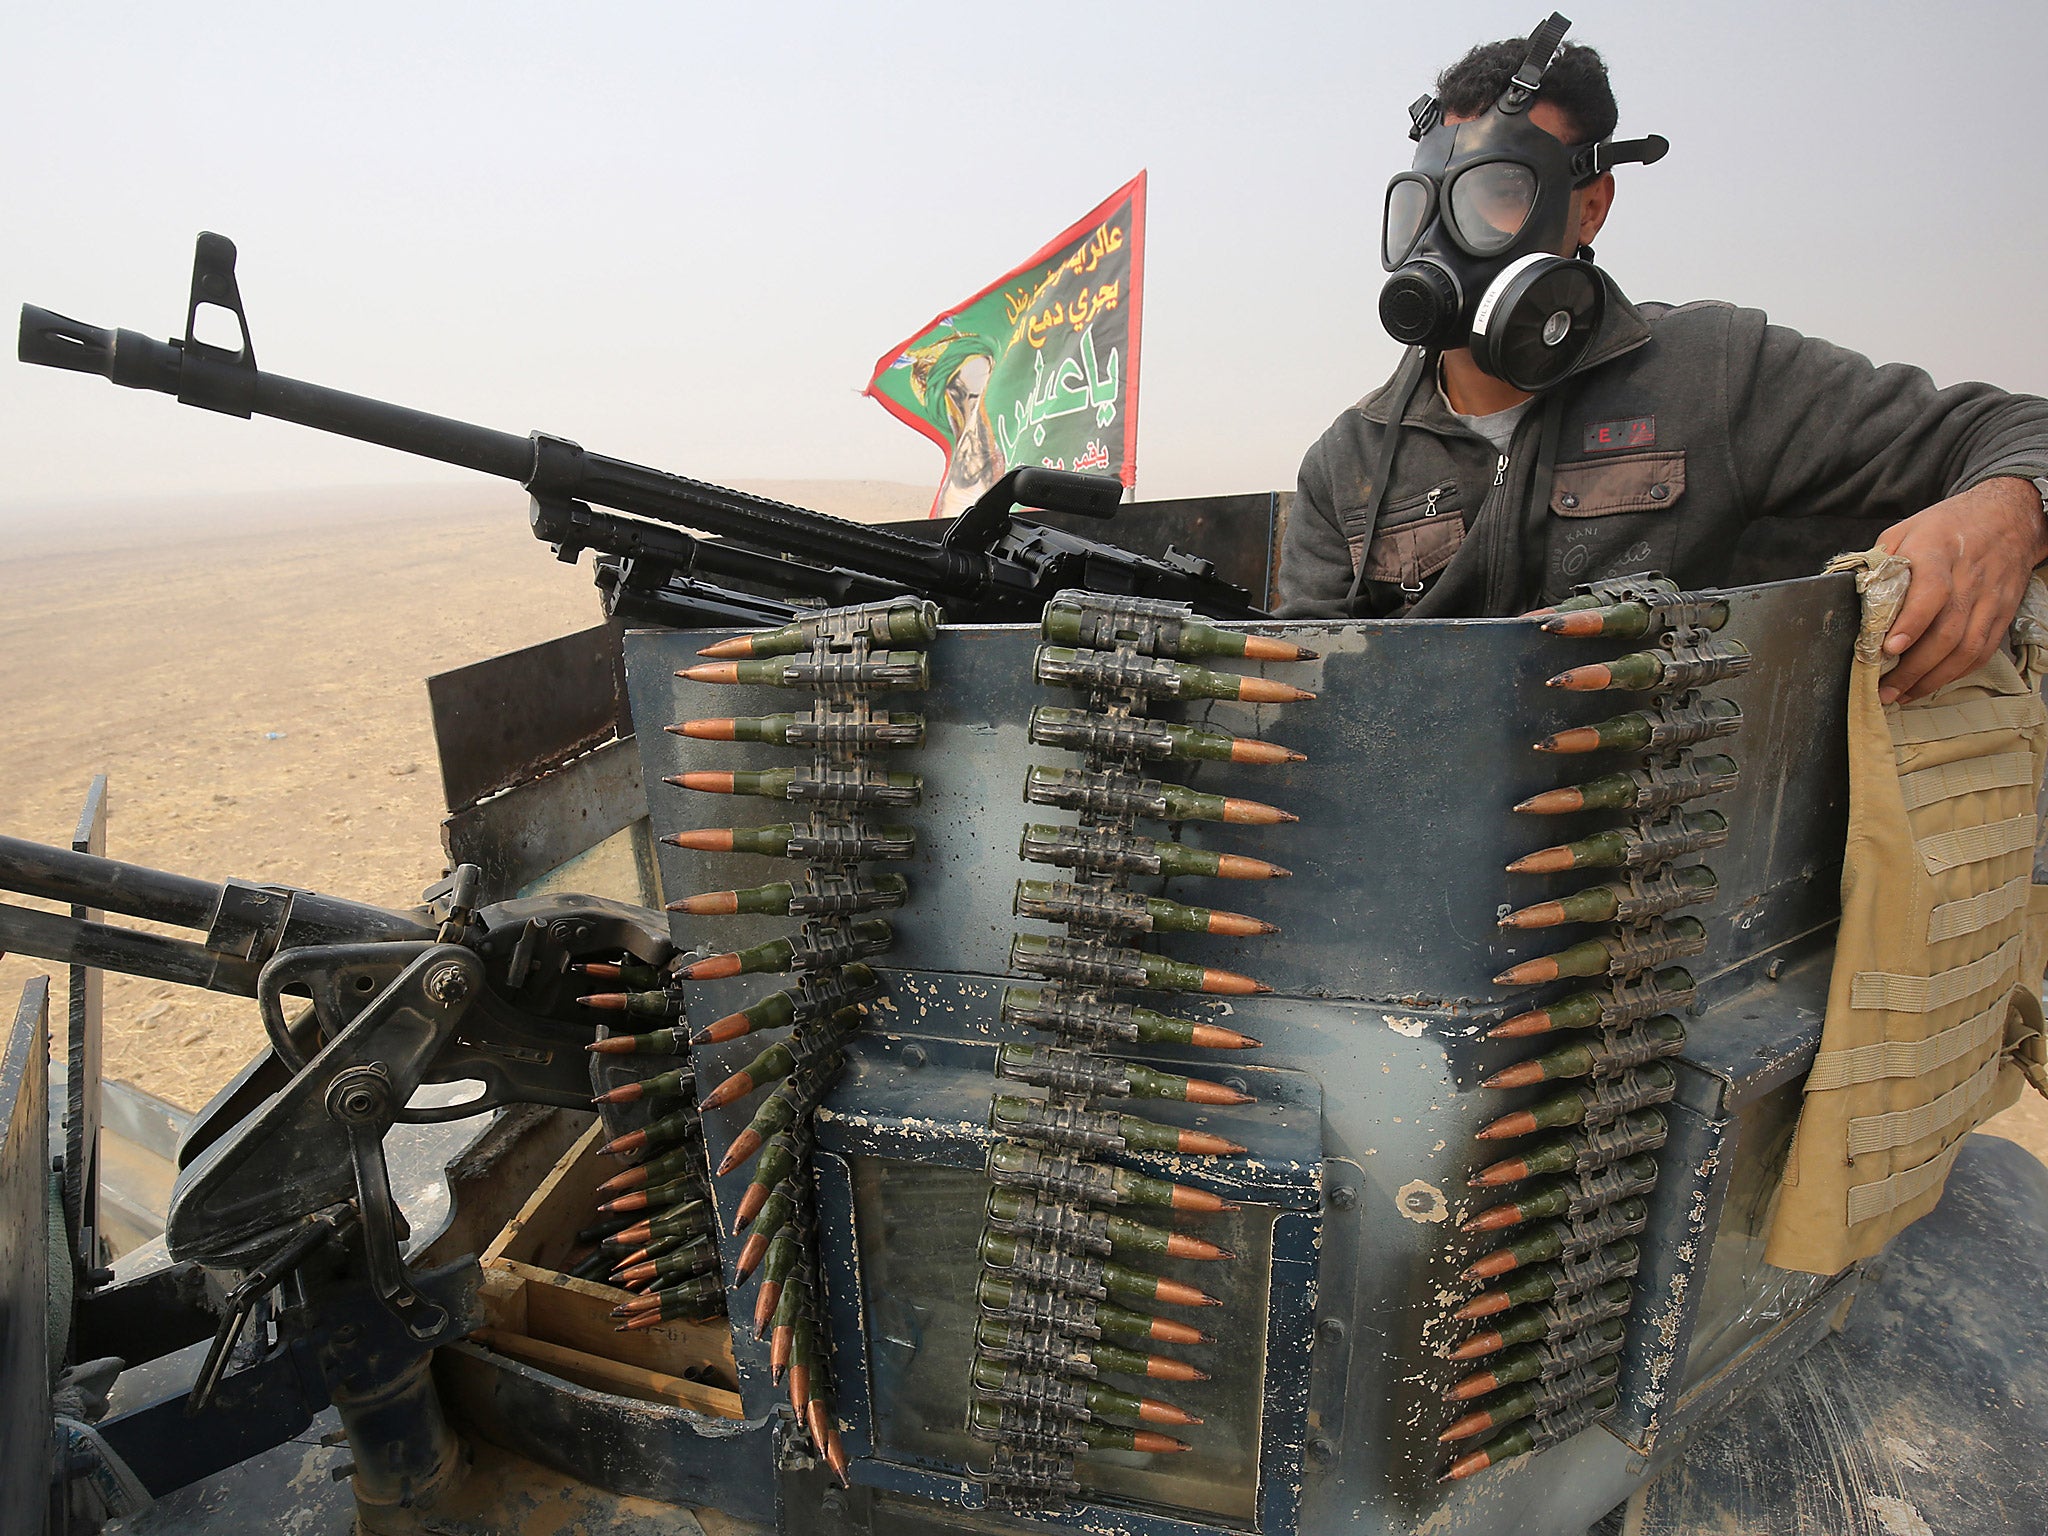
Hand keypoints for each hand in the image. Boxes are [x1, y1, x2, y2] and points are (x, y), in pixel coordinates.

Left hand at [1876, 477, 2047, 703]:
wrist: (2008, 517)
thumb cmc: (1948, 525)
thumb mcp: (1906, 529)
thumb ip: (1881, 562)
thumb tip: (1852, 594)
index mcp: (1938, 553)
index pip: (1930, 592)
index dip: (1911, 623)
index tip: (1889, 648)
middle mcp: (1968, 579)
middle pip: (1946, 632)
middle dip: (1913, 668)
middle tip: (1884, 689)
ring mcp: (1989, 599)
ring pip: (1965, 648)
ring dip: (1932, 679)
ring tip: (1902, 695)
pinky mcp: (2002, 613)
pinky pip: (1981, 652)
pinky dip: (1956, 674)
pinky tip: (1931, 684)